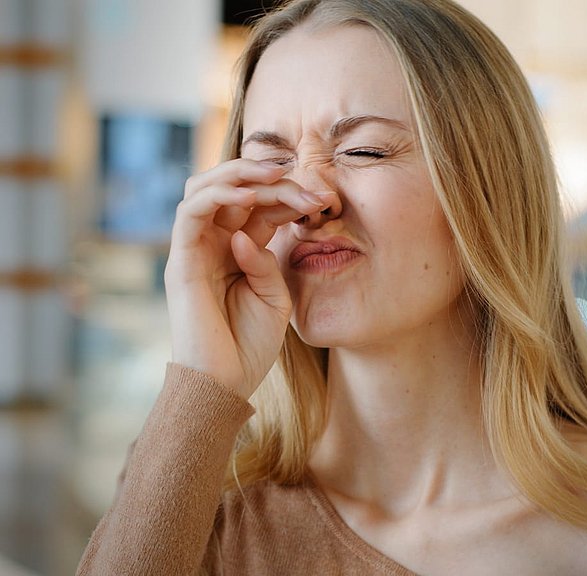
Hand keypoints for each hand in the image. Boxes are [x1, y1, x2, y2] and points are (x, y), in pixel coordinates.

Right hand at [164, 159, 332, 397]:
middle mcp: (216, 243)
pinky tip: (249, 194)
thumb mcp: (275, 296)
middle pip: (236, 189)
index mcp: (241, 249)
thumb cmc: (251, 343)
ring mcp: (196, 249)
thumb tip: (246, 235)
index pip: (262, 206)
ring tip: (277, 173)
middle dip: (272, 178)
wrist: (226, 382)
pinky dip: (218, 194)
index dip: (291, 196)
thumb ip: (266, 262)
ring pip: (205, 187)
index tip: (325, 200)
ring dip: (241, 173)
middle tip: (307, 186)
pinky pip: (191, 212)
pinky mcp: (181, 259)